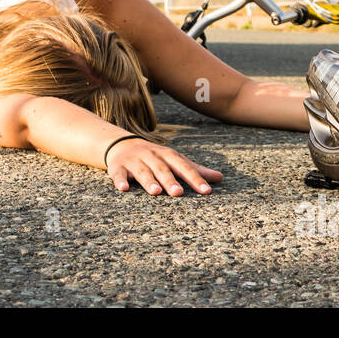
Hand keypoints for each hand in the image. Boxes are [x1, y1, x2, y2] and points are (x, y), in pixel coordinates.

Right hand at [106, 138, 222, 195]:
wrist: (122, 144)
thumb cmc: (155, 157)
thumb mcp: (175, 160)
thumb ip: (195, 170)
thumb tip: (220, 178)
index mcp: (168, 156)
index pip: (184, 167)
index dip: (195, 178)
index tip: (206, 191)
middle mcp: (152, 157)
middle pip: (163, 169)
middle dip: (170, 180)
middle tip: (178, 193)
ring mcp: (134, 161)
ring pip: (142, 172)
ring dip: (149, 181)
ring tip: (156, 192)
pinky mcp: (118, 167)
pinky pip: (118, 173)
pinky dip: (120, 180)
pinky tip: (123, 188)